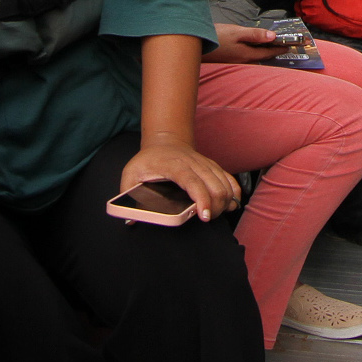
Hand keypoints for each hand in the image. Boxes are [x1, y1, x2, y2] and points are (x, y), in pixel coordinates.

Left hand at [123, 142, 240, 221]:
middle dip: (215, 207)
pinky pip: (229, 180)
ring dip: (224, 202)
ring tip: (213, 214)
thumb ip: (128, 194)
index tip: (204, 216)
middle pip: (214, 186)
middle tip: (205, 218)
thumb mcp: (131, 173)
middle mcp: (193, 163)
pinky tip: (230, 204)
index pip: (192, 181)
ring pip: (224, 184)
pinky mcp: (213, 167)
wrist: (163, 142)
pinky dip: (233, 193)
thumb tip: (130, 219)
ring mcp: (205, 164)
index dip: (201, 199)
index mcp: (174, 165)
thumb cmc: (147, 161)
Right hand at [206, 23, 288, 64]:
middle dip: (273, 52)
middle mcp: (243, 61)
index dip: (279, 48)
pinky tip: (252, 49)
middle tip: (283, 47)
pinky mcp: (229, 59)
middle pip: (262, 56)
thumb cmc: (216, 37)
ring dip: (264, 53)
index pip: (268, 52)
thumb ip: (255, 35)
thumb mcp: (236, 32)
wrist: (195, 45)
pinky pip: (246, 58)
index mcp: (247, 54)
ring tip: (271, 47)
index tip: (289, 46)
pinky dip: (254, 53)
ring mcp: (235, 61)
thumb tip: (273, 36)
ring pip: (254, 58)